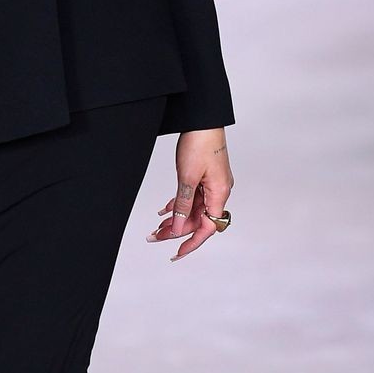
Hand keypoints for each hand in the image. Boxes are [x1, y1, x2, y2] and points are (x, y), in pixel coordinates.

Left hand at [147, 128, 232, 261]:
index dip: (192, 242)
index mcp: (219, 194)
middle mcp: (218, 192)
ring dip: (176, 219)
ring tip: (156, 228)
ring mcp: (212, 184)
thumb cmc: (200, 143)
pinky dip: (178, 205)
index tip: (176, 252)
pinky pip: (191, 197)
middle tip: (154, 237)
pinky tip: (163, 211)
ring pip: (193, 210)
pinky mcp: (204, 177)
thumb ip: (184, 205)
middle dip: (177, 230)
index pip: (207, 227)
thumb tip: (180, 229)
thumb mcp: (187, 178)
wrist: (202, 119)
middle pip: (198, 219)